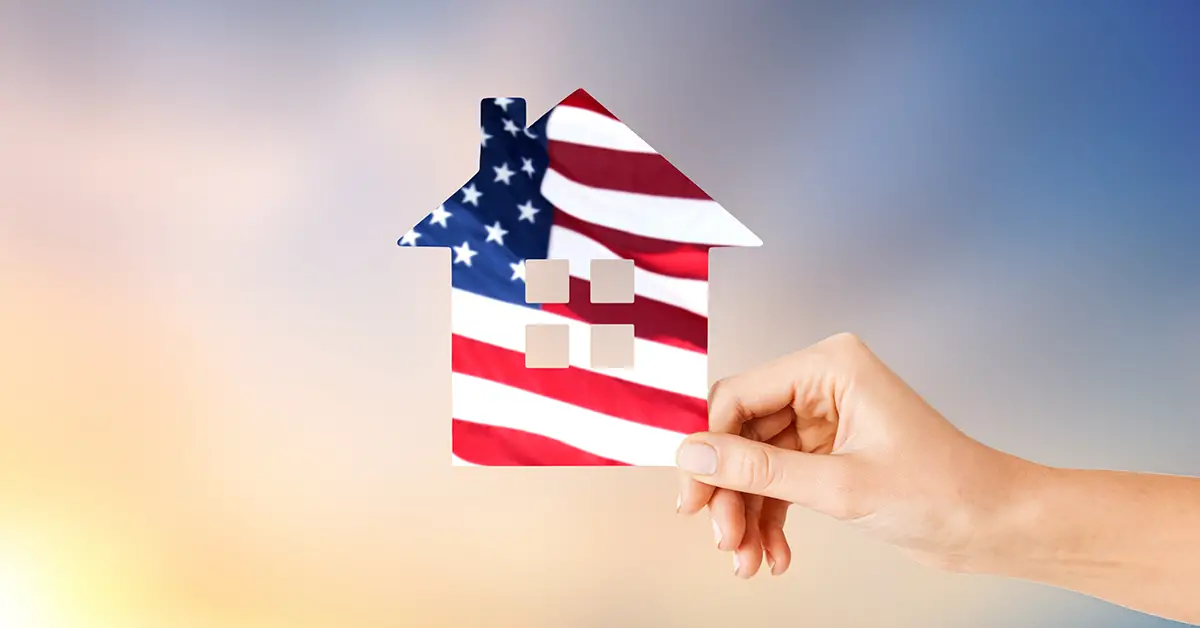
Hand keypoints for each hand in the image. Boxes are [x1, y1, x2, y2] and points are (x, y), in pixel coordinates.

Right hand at [675, 333, 1040, 577]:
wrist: (994, 526)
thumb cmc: (945, 491)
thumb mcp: (841, 486)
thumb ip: (760, 472)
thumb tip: (695, 457)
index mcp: (830, 367)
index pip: (739, 397)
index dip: (709, 447)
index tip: (693, 493)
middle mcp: (824, 385)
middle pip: (743, 434)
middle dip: (730, 492)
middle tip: (722, 537)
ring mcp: (826, 419)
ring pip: (757, 464)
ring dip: (748, 514)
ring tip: (748, 559)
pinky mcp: (830, 452)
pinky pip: (781, 482)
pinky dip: (771, 519)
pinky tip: (773, 554)